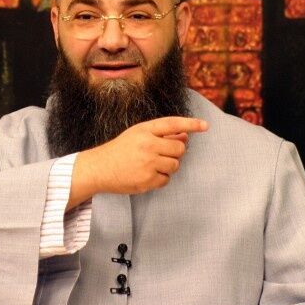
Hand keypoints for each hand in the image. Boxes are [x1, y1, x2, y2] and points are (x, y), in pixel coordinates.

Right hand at [67, 117, 207, 209]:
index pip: (173, 124)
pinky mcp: (147, 180)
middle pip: (179, 148)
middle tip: (162, 154)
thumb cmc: (120, 150)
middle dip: (176, 152)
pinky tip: (147, 174)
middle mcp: (147, 145)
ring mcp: (148, 163)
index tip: (205, 126)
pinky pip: (166, 179)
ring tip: (152, 165)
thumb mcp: (138, 135)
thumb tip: (186, 136)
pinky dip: (160, 178)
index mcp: (144, 130)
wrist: (99, 168)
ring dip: (169, 166)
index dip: (190, 124)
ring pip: (175, 165)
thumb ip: (162, 134)